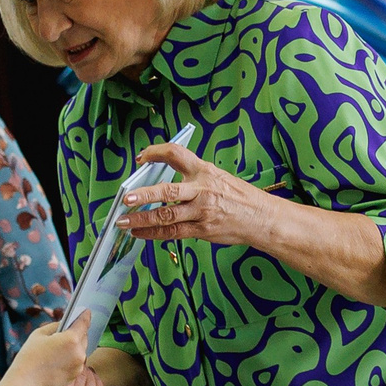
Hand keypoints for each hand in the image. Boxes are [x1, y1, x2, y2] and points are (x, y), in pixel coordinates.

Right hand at [14, 314, 91, 385]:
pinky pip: (77, 361)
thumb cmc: (30, 356)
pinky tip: (61, 356)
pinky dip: (72, 357)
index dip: (85, 315)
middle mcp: (79, 352)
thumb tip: (64, 325)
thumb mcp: (40, 333)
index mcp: (71, 339)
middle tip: (71, 327)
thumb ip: (55, 326)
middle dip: (78, 331)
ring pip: (81, 350)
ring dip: (75, 345)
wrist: (25, 382)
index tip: (86, 311)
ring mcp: (79, 365)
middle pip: (83, 337)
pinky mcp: (75, 375)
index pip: (83, 323)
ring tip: (65, 342)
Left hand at [120, 143, 270, 245]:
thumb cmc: (238, 196)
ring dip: (141, 219)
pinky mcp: (202, 230)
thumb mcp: (217, 176)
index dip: (155, 152)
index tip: (142, 157)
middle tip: (126, 198)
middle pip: (167, 190)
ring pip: (166, 215)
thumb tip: (161, 181)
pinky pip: (172, 232)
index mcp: (204, 170)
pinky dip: (153, 233)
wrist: (261, 217)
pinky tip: (140, 233)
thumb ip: (192, 177)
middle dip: (144, 194)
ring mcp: (201, 211)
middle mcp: (201, 190)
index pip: (176, 154)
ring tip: (124, 221)